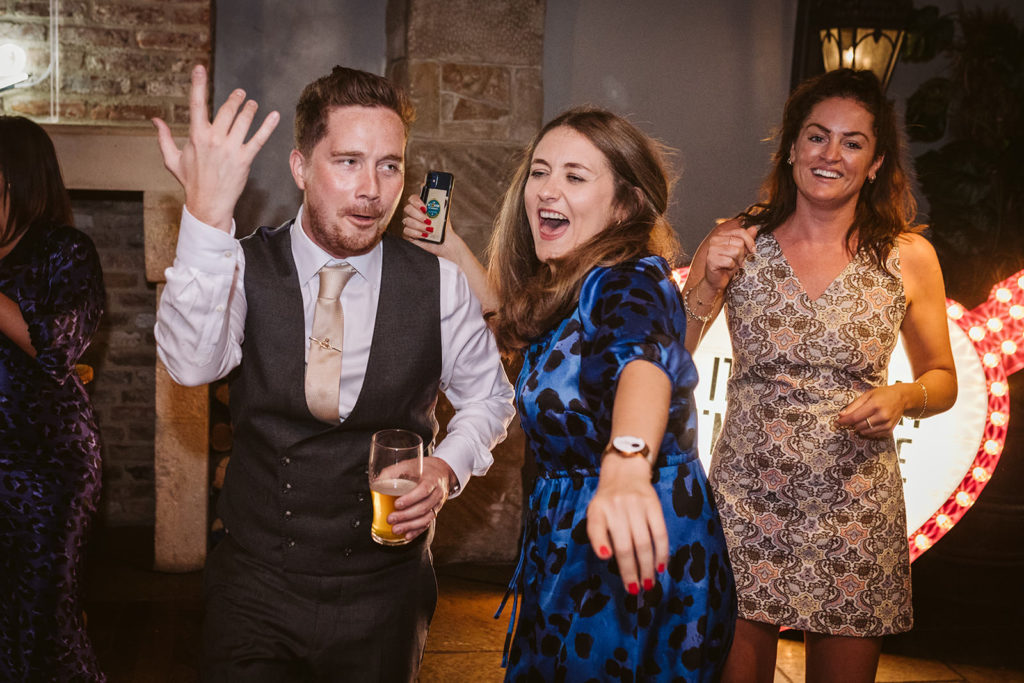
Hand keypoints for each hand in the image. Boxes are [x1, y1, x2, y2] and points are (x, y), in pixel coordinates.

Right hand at [151, 64, 279, 231]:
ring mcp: (231, 148)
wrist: (208, 204)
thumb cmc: (190, 182)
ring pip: (243, 121)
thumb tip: (155, 120)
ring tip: (252, 104)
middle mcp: (214, 139)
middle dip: (235, 99)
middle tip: (240, 94)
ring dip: (250, 109)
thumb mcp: (172, 159)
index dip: (198, 84)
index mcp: (196, 135)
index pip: (196, 104)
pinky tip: (275, 115)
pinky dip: (268, 126)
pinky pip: (259, 138)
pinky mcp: (245, 159)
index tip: (200, 68)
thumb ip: (164, 138)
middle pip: (227, 110)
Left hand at [389, 457, 455, 540]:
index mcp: (431, 479)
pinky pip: (428, 524)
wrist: (441, 472)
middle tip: (390, 519)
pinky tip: (407, 536)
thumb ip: (392, 472)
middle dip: (406, 516)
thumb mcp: (408, 464)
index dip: (410, 499)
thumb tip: (376, 483)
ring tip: (395, 530)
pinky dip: (417, 531)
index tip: (397, 504)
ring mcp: (437, 504)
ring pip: (426, 518)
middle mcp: (437, 493)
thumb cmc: (422, 468)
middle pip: (424, 507)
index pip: (423, 490)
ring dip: (410, 526)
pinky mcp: (435, 512)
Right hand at [401, 195, 463, 259]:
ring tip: (430, 230)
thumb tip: (442, 188)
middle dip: (418, 215)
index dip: (417, 202)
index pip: (412, 199)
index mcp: (421, 207)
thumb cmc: (444, 228)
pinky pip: (406, 231)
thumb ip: (441, 201)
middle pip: (407, 208)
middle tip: (428, 221)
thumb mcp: (444, 213)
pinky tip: (424, 236)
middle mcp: (414, 215)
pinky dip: (416, 233)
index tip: (425, 208)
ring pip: (407, 220)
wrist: (445, 244)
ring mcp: (410, 225)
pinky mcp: (409, 235)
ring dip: (420, 226)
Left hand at [587, 455, 668, 595]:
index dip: (601, 542)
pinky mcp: (653, 505)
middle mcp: (617, 506)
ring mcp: (637, 505)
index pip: (597, 528)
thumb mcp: (595, 511)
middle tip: (635, 590)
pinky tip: (661, 567)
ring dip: (647, 566)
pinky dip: (662, 551)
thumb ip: (597, 532)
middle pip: (625, 544)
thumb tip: (605, 556)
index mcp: (598, 509)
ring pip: (644, 542)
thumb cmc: (608, 500)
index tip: (606, 557)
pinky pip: (660, 532)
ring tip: (648, 584)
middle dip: (630, 570)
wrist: (626, 471)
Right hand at [703, 220, 757, 291]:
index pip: (740, 231)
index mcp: (722, 235)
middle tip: (738, 261)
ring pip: (736, 251)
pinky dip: (731, 267)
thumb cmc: (727, 266)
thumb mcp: (740, 251)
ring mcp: (712, 249)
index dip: (750, 241)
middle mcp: (715, 240)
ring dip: (737, 261)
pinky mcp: (711, 260)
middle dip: (742, 254)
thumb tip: (754, 228)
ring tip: (732, 264)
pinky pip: (729, 261)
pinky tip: (727, 268)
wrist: (717, 280)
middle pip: (740, 242)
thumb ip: (746, 240)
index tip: (753, 250)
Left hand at [836, 385, 907, 437]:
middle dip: (852, 423)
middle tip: (852, 418)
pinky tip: (870, 423)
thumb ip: (854, 406)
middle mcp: (882, 416)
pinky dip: (868, 431)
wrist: (902, 398)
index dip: (844, 421)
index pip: (855, 417)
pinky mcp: (890, 430)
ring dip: (859, 428)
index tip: (837, 423)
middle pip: (859, 426)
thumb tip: (841, 415)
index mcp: (875, 405)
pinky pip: (873, 434)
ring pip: (865, 432)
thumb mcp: (867, 395)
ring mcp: (887, 424)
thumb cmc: (883, 394)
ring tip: (862, 419)